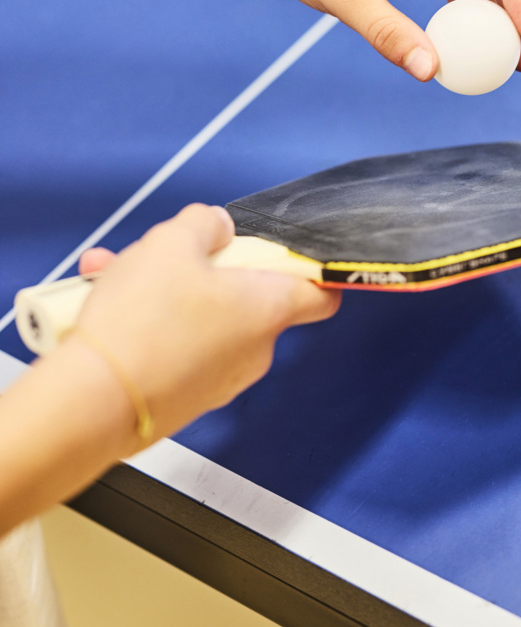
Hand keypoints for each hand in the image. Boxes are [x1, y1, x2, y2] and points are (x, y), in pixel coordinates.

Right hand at [76, 204, 339, 447]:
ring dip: (160, 293)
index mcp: (267, 310)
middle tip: (164, 254)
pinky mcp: (182, 400)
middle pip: (242, 297)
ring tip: (113, 274)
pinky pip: (173, 349)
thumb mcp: (172, 243)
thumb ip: (203, 224)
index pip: (320, 295)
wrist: (94, 402)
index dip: (309, 272)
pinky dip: (145, 327)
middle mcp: (253, 351)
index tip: (290, 258)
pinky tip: (103, 305)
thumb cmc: (143, 325)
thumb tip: (215, 225)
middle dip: (200, 270)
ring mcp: (218, 381)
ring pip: (198, 319)